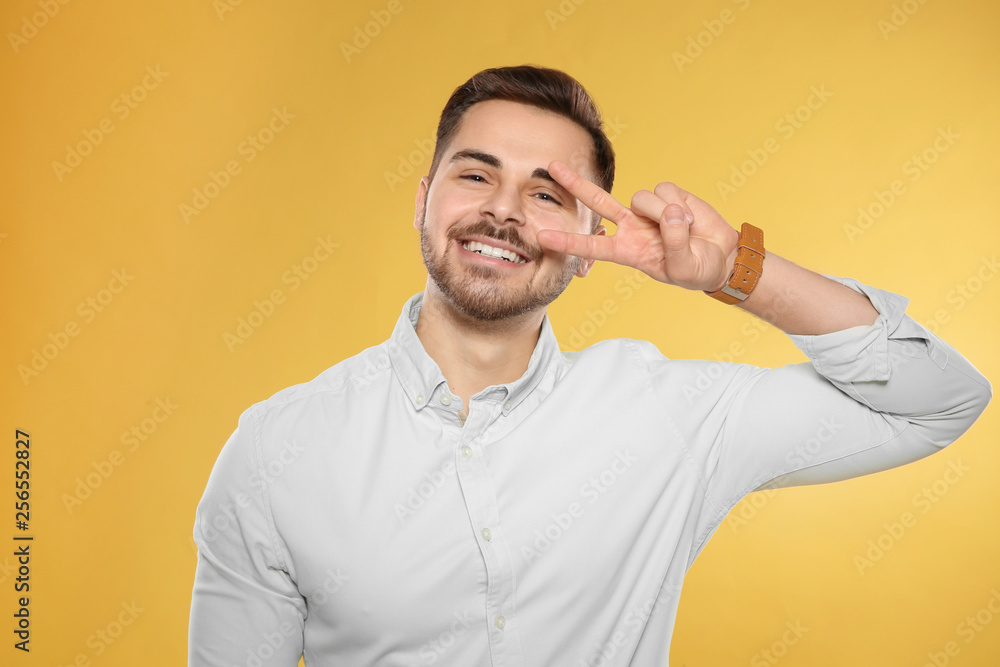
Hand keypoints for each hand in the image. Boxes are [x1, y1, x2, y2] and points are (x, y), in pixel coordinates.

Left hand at [537, 160, 739, 291]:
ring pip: (641, 198)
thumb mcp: (684, 269)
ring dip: (664, 214)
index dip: (568, 243)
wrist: (721, 257)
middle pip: (597, 202)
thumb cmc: (697, 269)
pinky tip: (689, 217)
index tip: (543, 238)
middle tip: (551, 167)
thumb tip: (668, 214)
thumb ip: (675, 244)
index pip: (592, 246)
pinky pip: (665, 191)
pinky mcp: (667, 195)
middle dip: (575, 184)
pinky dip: (680, 204)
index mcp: (627, 251)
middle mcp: (631, 227)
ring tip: (684, 230)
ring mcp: (648, 210)